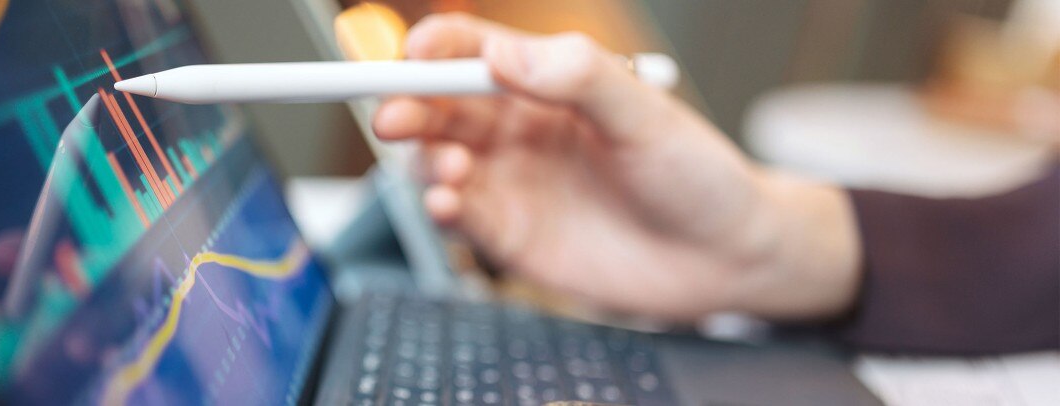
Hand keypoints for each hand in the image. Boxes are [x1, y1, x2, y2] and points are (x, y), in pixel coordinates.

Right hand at [373, 14, 860, 320]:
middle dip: (406, 105)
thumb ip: (577, 77)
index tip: (411, 55)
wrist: (725, 262)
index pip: (471, 52)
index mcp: (547, 85)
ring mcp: (511, 183)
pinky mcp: (510, 237)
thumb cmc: (696, 177)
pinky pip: (458, 216)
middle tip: (394, 116)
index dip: (432, 50)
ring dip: (425, 160)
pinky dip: (440, 207)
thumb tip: (504, 53)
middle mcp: (519, 130)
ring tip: (451, 170)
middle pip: (437, 106)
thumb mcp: (645, 114)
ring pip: (436, 160)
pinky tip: (450, 203)